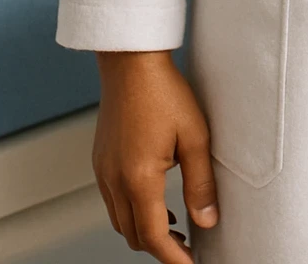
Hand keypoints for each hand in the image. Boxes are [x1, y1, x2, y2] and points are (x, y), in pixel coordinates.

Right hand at [93, 50, 219, 260]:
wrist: (131, 62)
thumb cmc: (164, 92)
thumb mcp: (195, 136)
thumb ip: (201, 183)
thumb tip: (207, 220)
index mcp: (138, 178)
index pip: (152, 236)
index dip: (173, 257)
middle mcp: (114, 179)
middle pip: (132, 234)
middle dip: (159, 247)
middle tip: (187, 247)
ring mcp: (103, 170)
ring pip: (119, 220)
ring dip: (143, 230)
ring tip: (173, 226)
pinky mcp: (100, 159)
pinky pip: (112, 199)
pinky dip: (131, 210)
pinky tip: (153, 198)